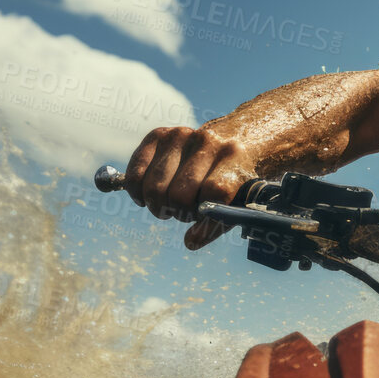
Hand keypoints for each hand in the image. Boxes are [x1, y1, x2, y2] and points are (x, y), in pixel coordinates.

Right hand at [123, 123, 260, 249]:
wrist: (241, 134)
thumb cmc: (241, 175)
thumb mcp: (242, 197)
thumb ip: (219, 222)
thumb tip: (190, 242)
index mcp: (234, 157)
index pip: (213, 192)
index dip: (204, 219)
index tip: (198, 227)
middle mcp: (207, 142)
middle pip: (179, 194)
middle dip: (180, 214)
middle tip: (186, 213)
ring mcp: (182, 135)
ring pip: (155, 187)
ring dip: (160, 206)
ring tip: (172, 205)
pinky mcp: (160, 135)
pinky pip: (136, 171)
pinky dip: (137, 191)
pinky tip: (146, 197)